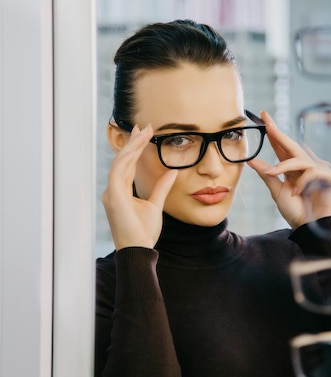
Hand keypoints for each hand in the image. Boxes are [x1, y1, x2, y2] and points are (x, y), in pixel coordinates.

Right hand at [102, 125, 177, 249]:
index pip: (127, 165)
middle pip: (122, 160)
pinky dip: (126, 157)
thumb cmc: (144, 232)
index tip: (144, 133)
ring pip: (120, 162)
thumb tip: (173, 171)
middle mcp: (113, 190)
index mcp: (120, 192)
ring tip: (143, 132)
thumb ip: (162, 187)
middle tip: (143, 126)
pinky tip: (135, 147)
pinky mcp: (113, 196)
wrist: (139, 249)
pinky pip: (118, 171)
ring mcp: (111, 193)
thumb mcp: (156, 204)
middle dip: (132, 142)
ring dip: (131, 146)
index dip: (135, 148)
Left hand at [247, 111, 330, 228]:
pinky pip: (313, 171)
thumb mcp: (277, 191)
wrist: (309, 228)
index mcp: (293, 168)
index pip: (282, 147)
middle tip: (267, 123)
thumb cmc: (296, 211)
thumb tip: (250, 159)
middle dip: (279, 134)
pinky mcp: (330, 177)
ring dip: (284, 166)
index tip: (264, 117)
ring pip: (299, 159)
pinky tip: (297, 191)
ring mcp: (319, 170)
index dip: (274, 133)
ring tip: (274, 174)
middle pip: (291, 146)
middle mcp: (306, 166)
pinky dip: (303, 180)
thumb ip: (267, 174)